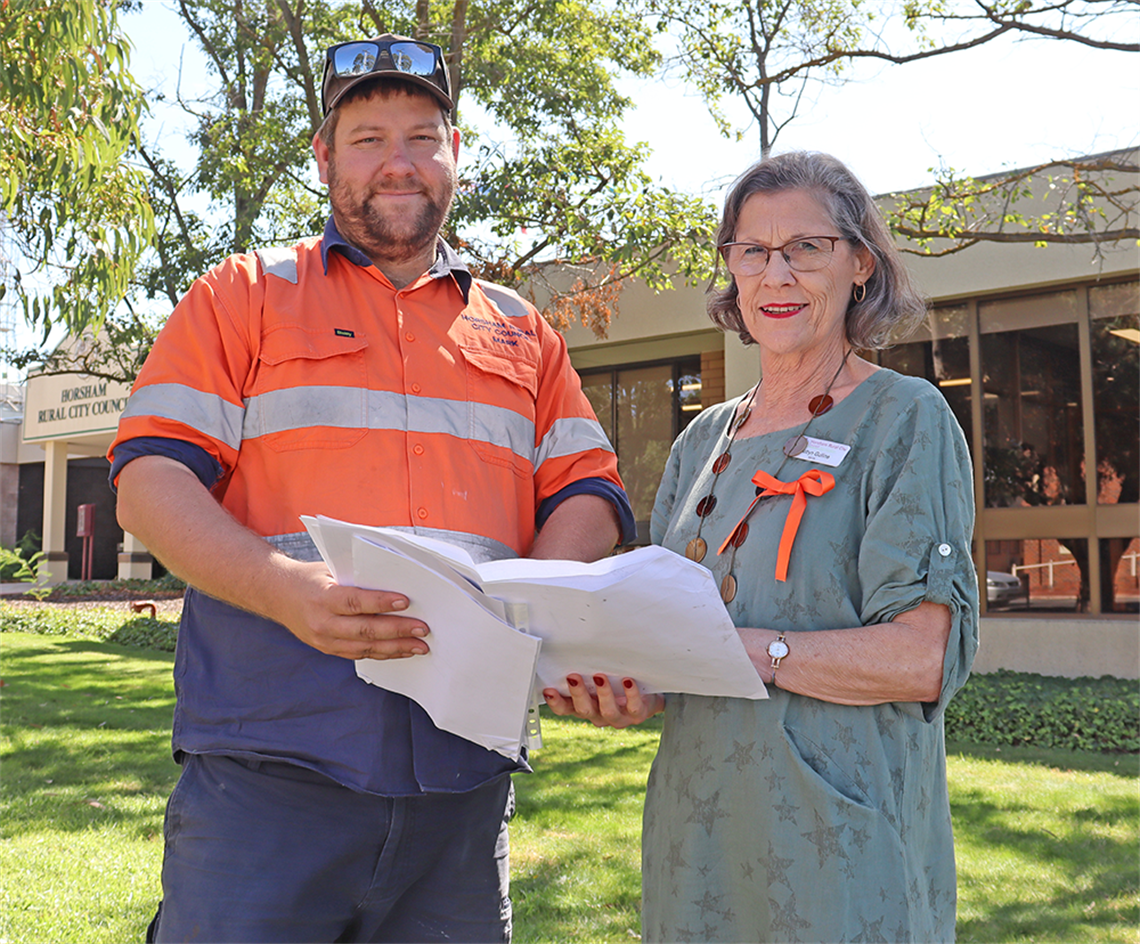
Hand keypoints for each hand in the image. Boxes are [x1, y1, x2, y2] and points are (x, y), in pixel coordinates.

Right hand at [271, 560, 430, 660]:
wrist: (277, 594)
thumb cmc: (310, 578)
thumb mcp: (331, 570)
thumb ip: (358, 578)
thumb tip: (395, 580)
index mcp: (323, 597)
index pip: (356, 602)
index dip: (382, 603)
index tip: (406, 602)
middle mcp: (322, 622)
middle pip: (365, 629)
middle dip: (397, 631)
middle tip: (422, 629)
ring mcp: (324, 639)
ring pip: (365, 647)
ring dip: (395, 648)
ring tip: (419, 646)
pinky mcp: (327, 649)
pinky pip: (359, 654)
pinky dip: (382, 653)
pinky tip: (400, 650)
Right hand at [542, 673, 664, 728]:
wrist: (648, 696)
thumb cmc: (616, 685)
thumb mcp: (596, 681)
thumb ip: (584, 673)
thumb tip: (568, 653)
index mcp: (585, 707)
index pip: (565, 708)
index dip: (556, 702)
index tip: (549, 690)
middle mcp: (598, 715)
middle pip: (584, 710)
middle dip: (577, 693)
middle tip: (573, 677)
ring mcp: (618, 717)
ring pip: (607, 711)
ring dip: (603, 693)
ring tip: (600, 677)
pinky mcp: (637, 715)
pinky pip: (633, 707)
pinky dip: (631, 694)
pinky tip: (628, 681)